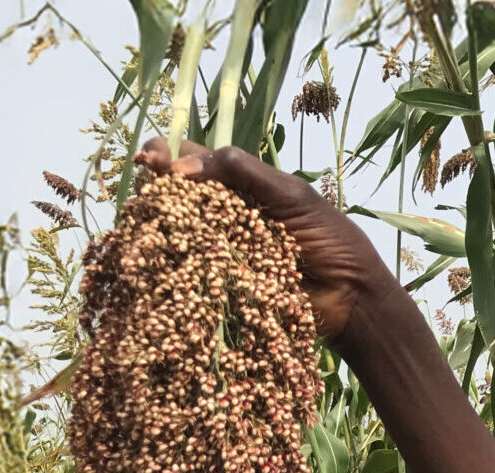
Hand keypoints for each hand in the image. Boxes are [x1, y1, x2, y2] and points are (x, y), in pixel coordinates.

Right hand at [135, 138, 397, 348]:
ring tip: (143, 216)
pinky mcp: (222, 286)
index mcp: (242, 186)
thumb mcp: (289, 195)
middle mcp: (225, 216)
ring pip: (178, 234)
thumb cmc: (329, 239)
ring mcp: (220, 251)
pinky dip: (171, 264)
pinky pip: (191, 273)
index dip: (169, 154)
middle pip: (179, 195)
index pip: (196, 161)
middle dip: (157, 186)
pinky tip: (155, 256)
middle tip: (146, 180)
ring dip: (158, 224)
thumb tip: (183, 166)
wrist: (350, 296)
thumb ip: (242, 173)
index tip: (152, 157)